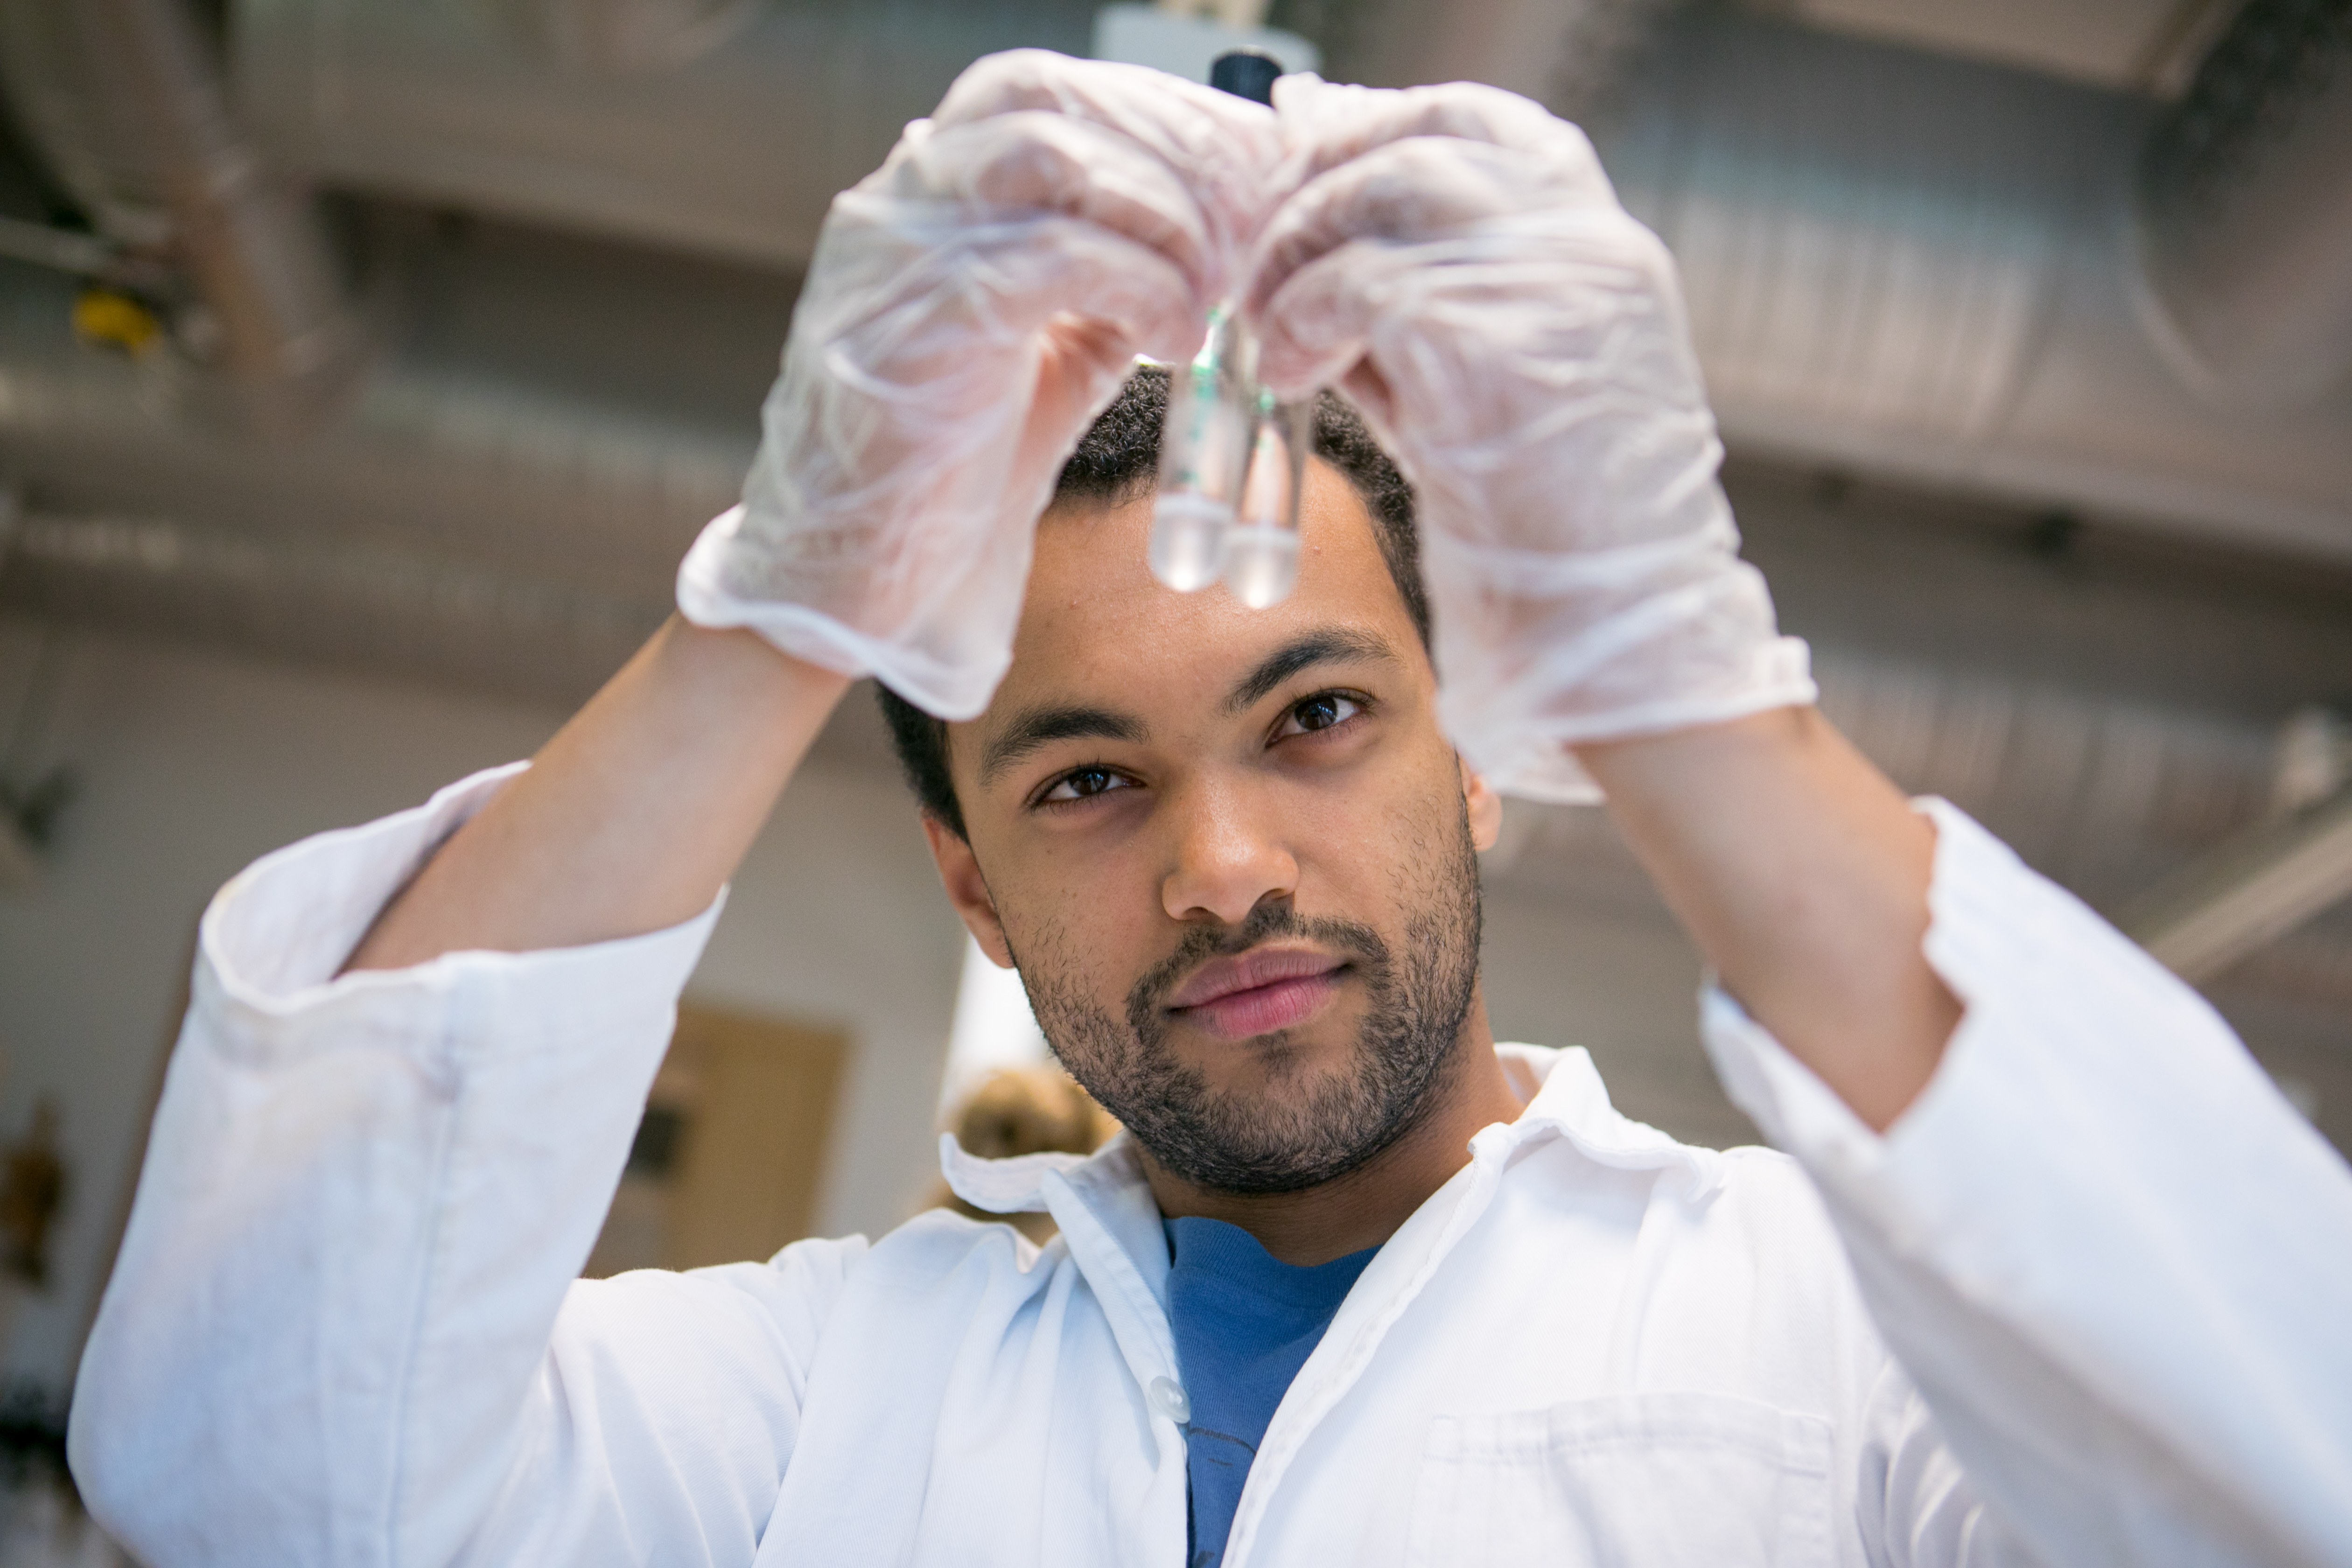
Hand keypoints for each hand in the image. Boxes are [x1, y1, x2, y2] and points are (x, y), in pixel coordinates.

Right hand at [679, 50, 1280, 718]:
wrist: (840, 583)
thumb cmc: (938, 482)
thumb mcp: (1039, 364)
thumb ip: (1099, 297)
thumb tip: (1198, 263)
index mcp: (926, 201)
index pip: (1043, 93)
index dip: (1154, 112)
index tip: (1243, 166)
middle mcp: (901, 206)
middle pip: (1051, 103)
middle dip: (1171, 151)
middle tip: (1254, 222)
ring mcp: (899, 256)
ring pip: (1052, 160)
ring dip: (1160, 215)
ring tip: (1213, 288)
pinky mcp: (921, 325)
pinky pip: (1054, 258)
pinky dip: (1139, 285)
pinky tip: (1174, 337)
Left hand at [1248, 78, 1813, 800]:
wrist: (1620, 630)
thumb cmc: (1552, 532)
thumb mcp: (1486, 390)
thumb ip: (1422, 312)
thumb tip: (1313, 257)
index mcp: (1601, 251)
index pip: (1481, 123)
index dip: (1378, 127)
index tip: (1302, 167)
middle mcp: (1589, 249)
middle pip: (1425, 138)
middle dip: (1321, 184)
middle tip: (1260, 257)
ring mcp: (1551, 290)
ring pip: (1384, 192)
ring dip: (1300, 254)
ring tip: (1269, 331)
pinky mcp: (1494, 348)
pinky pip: (1359, 284)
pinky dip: (1299, 320)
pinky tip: (1286, 375)